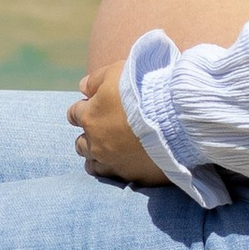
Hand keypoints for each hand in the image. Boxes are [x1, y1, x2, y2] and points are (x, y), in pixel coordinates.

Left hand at [67, 49, 165, 184]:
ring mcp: (111, 161)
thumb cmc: (143, 89)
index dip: (82, 110)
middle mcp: (96, 142)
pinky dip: (113, 169)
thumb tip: (82, 88)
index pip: (74, 114)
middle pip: (81, 143)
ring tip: (107, 152)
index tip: (91, 108)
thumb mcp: (116, 72)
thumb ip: (95, 80)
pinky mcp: (130, 175)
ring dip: (96, 157)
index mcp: (90, 116)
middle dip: (88, 136)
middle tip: (101, 131)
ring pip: (92, 164)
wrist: (174, 115)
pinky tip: (121, 164)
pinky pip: (113, 176)